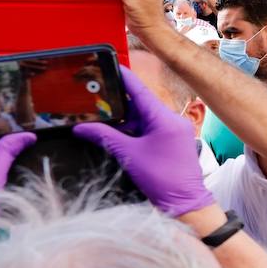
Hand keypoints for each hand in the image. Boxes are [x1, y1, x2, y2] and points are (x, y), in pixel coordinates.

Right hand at [73, 66, 213, 216]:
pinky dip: (134, 129)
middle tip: (96, 94)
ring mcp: (175, 130)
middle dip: (118, 102)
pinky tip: (116, 131)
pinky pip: (150, 128)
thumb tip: (81, 127)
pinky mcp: (173, 140)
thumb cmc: (162, 180)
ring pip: (144, 117)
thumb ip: (104, 136)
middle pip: (140, 103)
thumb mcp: (128, 154)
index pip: (140, 91)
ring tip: (100, 115)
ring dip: (124, 119)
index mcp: (165, 119)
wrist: (185, 203)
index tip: (110, 64)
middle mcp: (172, 120)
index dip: (123, 77)